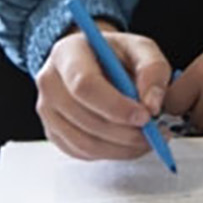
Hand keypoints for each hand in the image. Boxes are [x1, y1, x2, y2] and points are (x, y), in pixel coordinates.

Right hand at [34, 27, 171, 161]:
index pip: (84, 85)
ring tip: (148, 138)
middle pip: (84, 118)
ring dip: (122, 147)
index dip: (116, 106)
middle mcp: (50, 82)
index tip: (145, 116)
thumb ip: (152, 69)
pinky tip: (131, 142)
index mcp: (67, 53)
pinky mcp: (54, 132)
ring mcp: (48, 110)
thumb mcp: (141, 49)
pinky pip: (83, 153)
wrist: (95, 62)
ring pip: (84, 142)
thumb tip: (151, 105)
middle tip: (154, 131)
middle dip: (125, 132)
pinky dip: (112, 153)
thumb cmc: (115, 55)